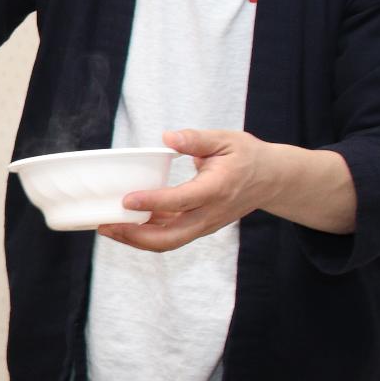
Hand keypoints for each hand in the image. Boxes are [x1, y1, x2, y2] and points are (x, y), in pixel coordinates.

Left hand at [99, 128, 283, 252]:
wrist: (272, 179)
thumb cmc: (246, 156)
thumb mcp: (226, 139)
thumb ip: (197, 139)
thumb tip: (168, 138)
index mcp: (217, 189)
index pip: (182, 201)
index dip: (153, 202)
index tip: (126, 199)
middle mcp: (210, 213)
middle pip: (171, 237)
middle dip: (136, 235)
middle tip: (107, 224)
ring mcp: (205, 224)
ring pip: (168, 242)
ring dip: (136, 239)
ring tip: (108, 228)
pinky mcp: (199, 227)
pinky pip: (171, 237)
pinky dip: (146, 235)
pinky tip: (125, 224)